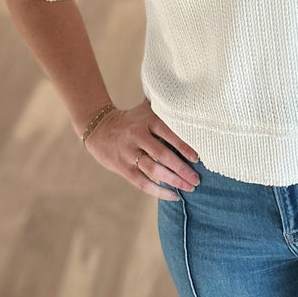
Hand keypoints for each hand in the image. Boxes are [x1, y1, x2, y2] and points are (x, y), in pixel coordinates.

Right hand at [83, 99, 199, 200]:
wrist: (100, 129)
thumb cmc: (133, 119)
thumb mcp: (146, 108)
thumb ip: (165, 106)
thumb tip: (191, 100)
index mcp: (147, 119)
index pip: (169, 133)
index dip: (184, 146)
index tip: (197, 157)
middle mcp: (138, 136)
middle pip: (163, 154)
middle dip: (182, 169)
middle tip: (197, 179)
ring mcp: (129, 153)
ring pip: (154, 170)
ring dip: (173, 181)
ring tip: (189, 187)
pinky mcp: (124, 168)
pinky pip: (143, 183)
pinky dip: (158, 191)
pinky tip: (173, 196)